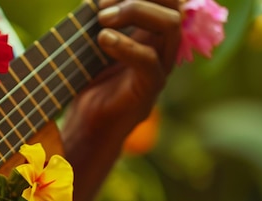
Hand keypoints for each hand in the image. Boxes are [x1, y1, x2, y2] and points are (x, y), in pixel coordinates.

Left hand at [56, 0, 180, 200]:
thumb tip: (93, 0)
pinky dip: (126, 46)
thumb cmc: (88, 84)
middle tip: (101, 6)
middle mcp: (162, 47)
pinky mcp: (150, 90)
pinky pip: (149, 62)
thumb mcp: (91, 45)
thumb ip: (101, 21)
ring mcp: (160, 67)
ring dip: (136, 12)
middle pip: (175, 5)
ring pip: (171, 26)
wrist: (86, 126)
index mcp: (151, 33)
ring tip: (101, 19)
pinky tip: (102, 40)